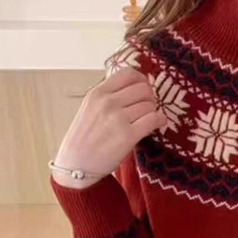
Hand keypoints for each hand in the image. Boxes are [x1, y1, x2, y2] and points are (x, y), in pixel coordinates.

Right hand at [53, 67, 166, 188]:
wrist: (77, 164)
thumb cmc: (86, 137)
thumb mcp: (91, 107)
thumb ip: (110, 95)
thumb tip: (137, 85)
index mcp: (98, 92)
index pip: (129, 73)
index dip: (142, 80)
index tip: (144, 91)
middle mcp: (108, 102)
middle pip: (143, 88)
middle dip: (150, 98)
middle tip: (147, 109)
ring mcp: (118, 118)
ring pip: (150, 105)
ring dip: (153, 112)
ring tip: (148, 120)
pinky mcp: (128, 135)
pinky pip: (154, 119)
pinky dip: (160, 121)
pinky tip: (157, 124)